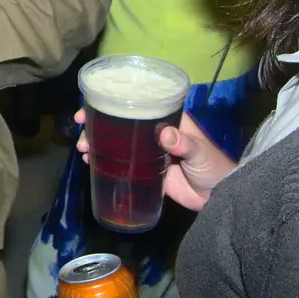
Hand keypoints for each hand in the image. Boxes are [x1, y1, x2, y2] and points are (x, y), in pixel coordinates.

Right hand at [75, 109, 236, 210]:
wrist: (218, 198)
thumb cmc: (214, 167)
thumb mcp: (200, 152)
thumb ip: (185, 144)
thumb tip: (165, 135)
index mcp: (168, 119)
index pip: (139, 102)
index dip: (116, 99)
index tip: (94, 101)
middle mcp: (154, 131)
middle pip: (121, 120)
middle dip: (98, 121)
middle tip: (80, 125)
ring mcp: (148, 152)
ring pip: (117, 141)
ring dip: (97, 141)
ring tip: (83, 148)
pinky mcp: (145, 171)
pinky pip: (120, 163)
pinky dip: (104, 161)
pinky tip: (90, 162)